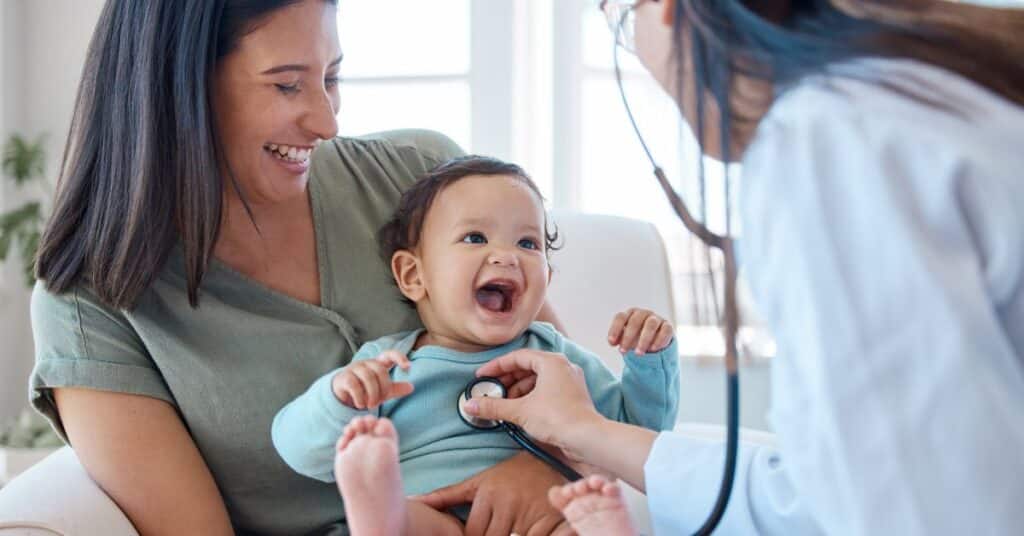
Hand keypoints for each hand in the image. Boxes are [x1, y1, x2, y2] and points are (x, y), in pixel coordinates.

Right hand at [331, 350, 413, 408]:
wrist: (343, 395)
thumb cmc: (365, 390)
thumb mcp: (382, 391)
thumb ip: (395, 389)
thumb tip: (411, 387)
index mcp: (378, 363)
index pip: (390, 354)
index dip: (399, 357)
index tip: (407, 367)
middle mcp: (366, 363)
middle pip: (380, 370)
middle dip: (383, 388)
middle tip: (381, 401)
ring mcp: (354, 368)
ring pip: (368, 377)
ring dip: (372, 394)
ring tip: (372, 406)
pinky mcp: (344, 377)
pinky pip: (354, 385)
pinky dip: (360, 397)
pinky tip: (361, 405)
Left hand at [413, 452, 573, 535]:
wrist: (556, 461)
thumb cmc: (514, 474)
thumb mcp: (481, 481)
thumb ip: (448, 495)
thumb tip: (416, 501)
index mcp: (487, 490)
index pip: (472, 533)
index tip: (483, 528)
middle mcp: (506, 501)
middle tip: (502, 524)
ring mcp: (527, 512)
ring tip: (515, 525)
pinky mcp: (547, 521)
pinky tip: (530, 529)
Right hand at [463, 349, 605, 459]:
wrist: (588, 439)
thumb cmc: (557, 418)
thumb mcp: (520, 411)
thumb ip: (494, 406)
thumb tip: (470, 405)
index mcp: (551, 362)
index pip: (518, 357)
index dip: (497, 366)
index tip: (482, 376)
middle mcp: (563, 366)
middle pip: (528, 367)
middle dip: (507, 380)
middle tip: (491, 391)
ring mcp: (570, 381)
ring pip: (538, 379)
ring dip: (518, 390)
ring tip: (504, 404)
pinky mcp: (573, 396)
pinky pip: (547, 389)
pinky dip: (531, 396)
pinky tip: (521, 410)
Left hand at [607, 307, 673, 354]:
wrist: (655, 343)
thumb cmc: (636, 339)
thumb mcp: (626, 339)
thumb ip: (619, 339)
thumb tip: (612, 342)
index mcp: (630, 314)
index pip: (621, 317)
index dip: (615, 329)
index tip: (611, 343)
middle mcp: (643, 313)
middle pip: (635, 321)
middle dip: (628, 337)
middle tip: (623, 351)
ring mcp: (656, 319)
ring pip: (651, 324)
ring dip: (644, 339)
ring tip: (638, 353)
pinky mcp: (668, 326)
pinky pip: (665, 330)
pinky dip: (659, 340)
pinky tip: (653, 349)